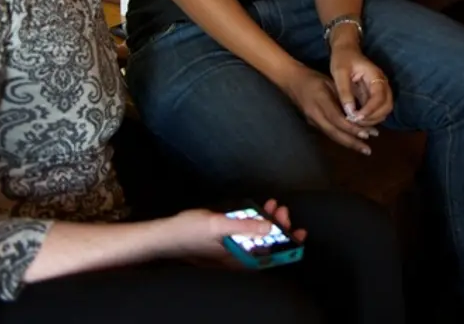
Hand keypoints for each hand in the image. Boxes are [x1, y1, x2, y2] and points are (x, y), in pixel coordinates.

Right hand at [163, 199, 304, 262]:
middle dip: (279, 228)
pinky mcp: (226, 241)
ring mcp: (231, 249)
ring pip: (258, 238)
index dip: (287, 247)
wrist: (164, 235)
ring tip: (274, 205)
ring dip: (269, 222)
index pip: (269, 257)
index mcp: (236, 258)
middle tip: (282, 209)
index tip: (300, 232)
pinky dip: (256, 222)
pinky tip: (258, 209)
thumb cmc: (188, 232)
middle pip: (266, 246)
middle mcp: (236, 256)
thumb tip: (270, 226)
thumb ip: (243, 227)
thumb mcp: (217, 226)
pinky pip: (247, 233)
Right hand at [282, 65, 377, 154]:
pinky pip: (328, 132)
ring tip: (364, 148)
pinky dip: (341, 137)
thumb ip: (342, 96)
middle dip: (351, 142)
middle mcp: (315, 114)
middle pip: (334, 132)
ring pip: (331, 135)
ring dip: (348, 142)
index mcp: (320, 100)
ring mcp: (312, 120)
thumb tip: (359, 111)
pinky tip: (352, 140)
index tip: (367, 134)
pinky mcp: (312, 123)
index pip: (337, 118)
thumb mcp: (330, 81)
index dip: (351, 127)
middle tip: (368, 150)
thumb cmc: (313, 78)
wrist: (291, 80)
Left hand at [328, 38, 392, 127]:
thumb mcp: (339, 72)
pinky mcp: (374, 95)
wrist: (346, 49)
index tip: (356, 118)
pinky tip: (358, 120)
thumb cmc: (342, 58)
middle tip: (356, 122)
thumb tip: (349, 112)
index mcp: (376, 76)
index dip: (370, 110)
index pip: (379, 97)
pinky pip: (378, 109)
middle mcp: (382, 84)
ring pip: (385, 110)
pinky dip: (371, 117)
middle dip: (374, 117)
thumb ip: (344, 91)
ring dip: (373, 119)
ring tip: (356, 122)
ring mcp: (380, 90)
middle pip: (387, 106)